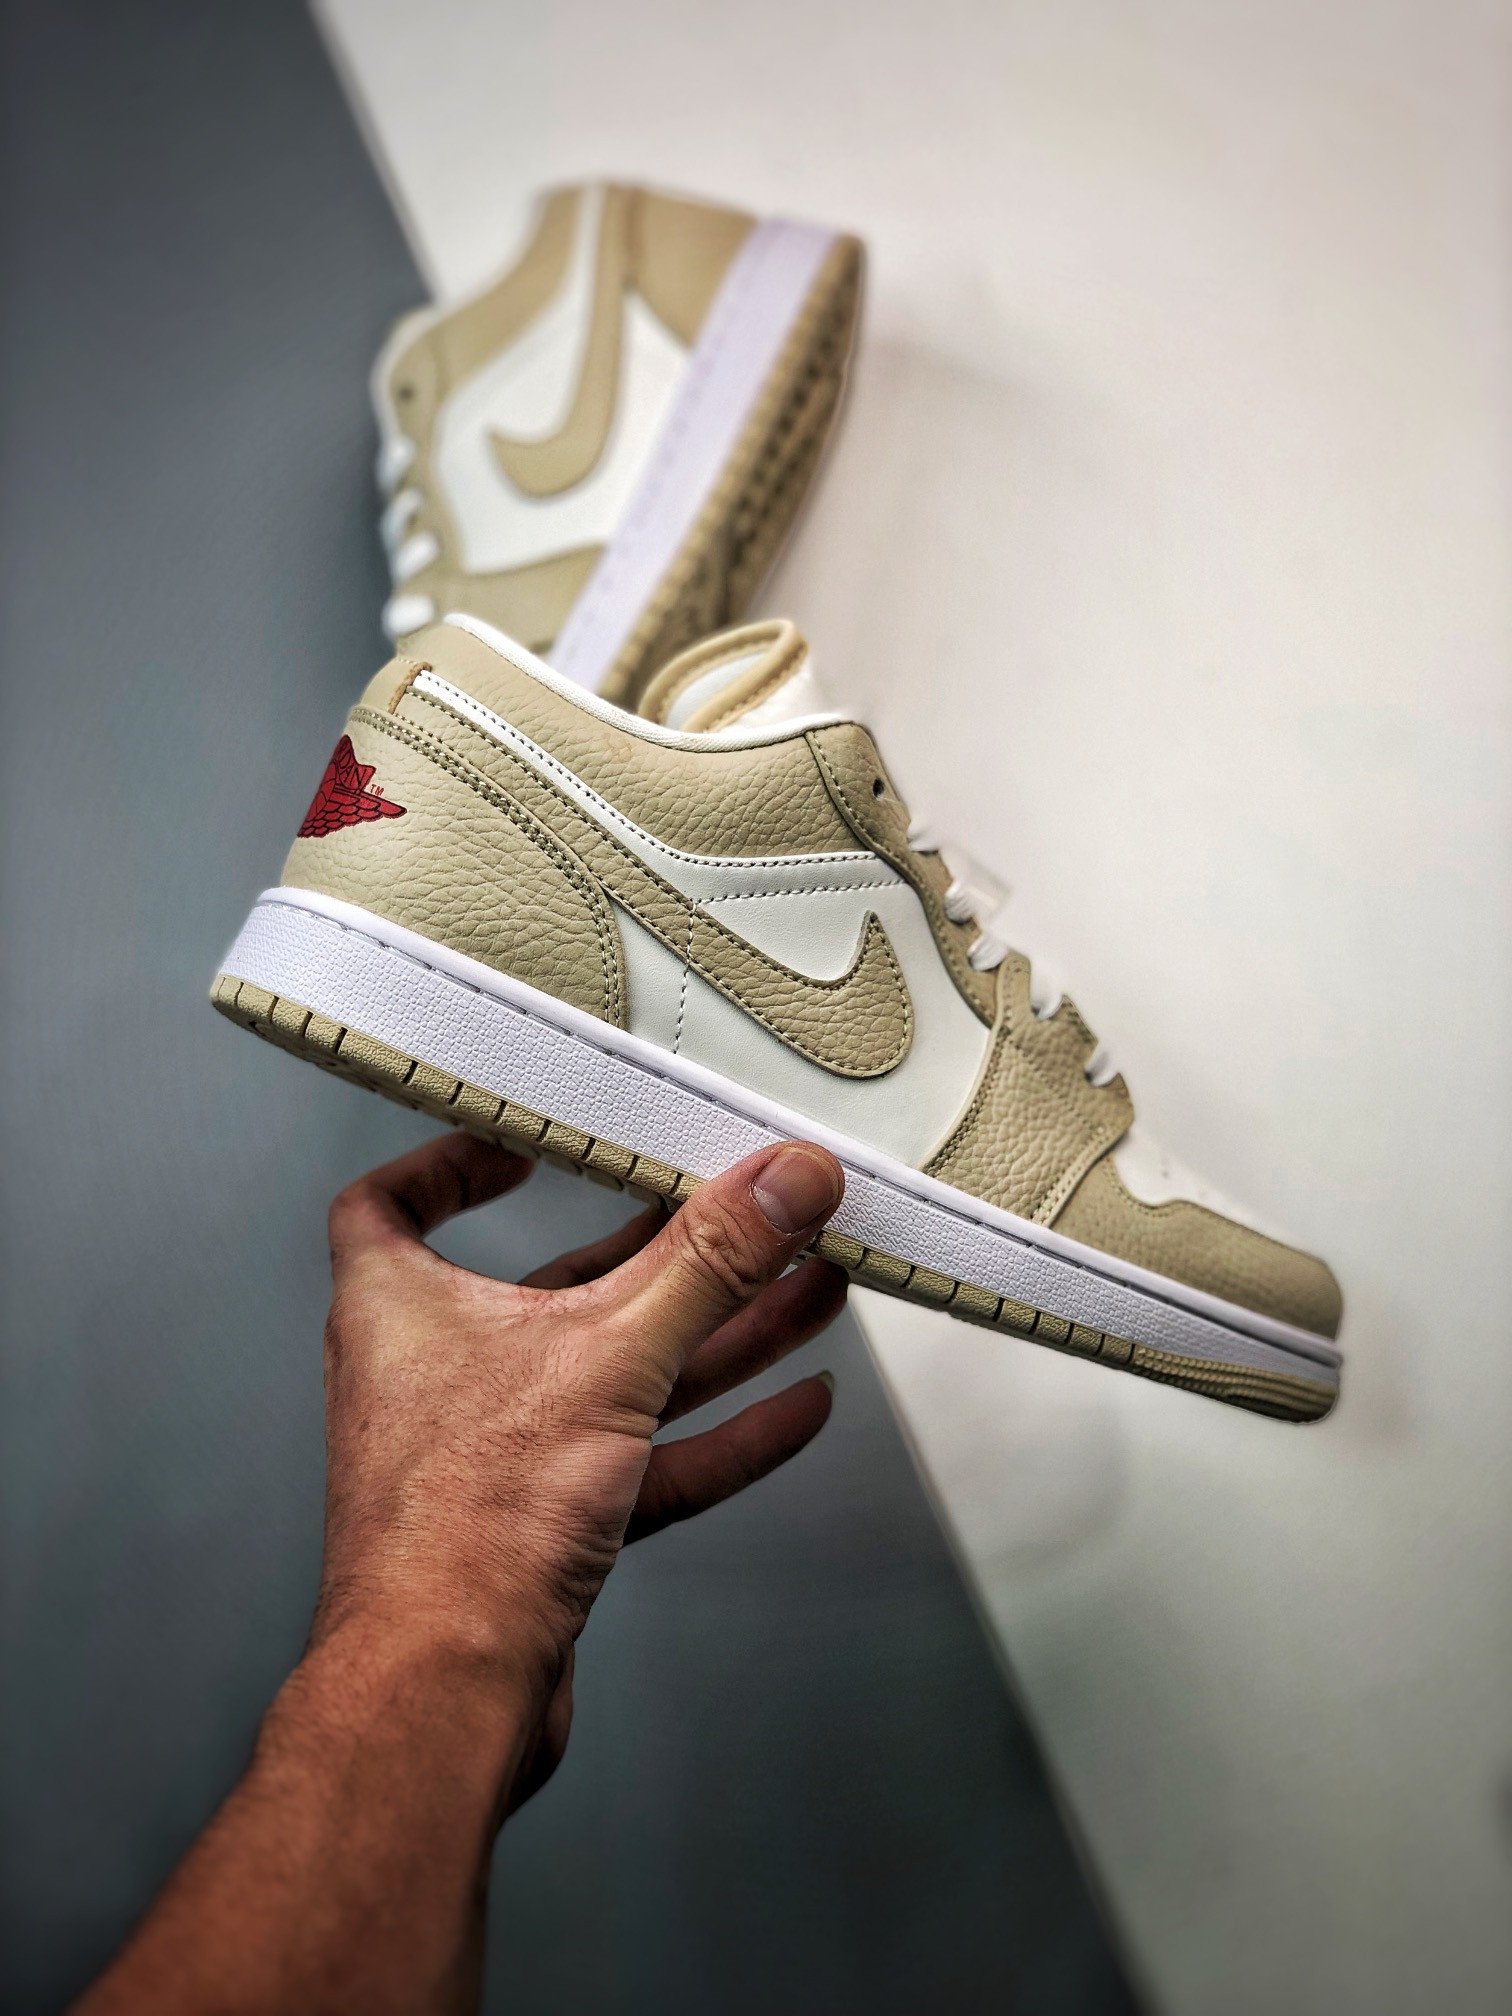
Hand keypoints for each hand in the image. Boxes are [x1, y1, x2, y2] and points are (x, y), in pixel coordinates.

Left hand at [314, 1130, 846, 1806]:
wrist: (444, 1693)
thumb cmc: (461, 1526)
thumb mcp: (609, 1353)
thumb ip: (707, 1264)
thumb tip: (782, 1180)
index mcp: (402, 1306)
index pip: (391, 1205)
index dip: (449, 1163)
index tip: (527, 1139)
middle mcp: (443, 1372)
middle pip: (560, 1284)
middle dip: (666, 1252)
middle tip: (746, 1213)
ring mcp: (499, 1452)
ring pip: (621, 1371)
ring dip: (716, 1334)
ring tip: (809, 1288)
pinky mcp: (548, 1525)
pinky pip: (645, 1458)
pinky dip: (716, 1432)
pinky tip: (793, 1410)